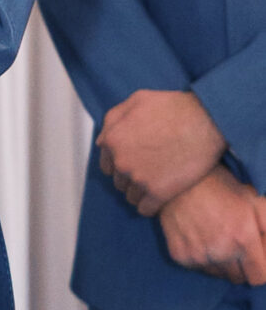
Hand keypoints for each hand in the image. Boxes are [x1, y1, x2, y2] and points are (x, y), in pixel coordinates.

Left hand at [98, 87, 226, 216]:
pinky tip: (160, 199)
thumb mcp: (137, 100)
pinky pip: (145, 209)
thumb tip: (103, 139)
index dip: (121, 165)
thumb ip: (114, 119)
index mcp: (113, 139)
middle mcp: (121, 161)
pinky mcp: (158, 193)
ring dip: (140, 193)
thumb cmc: (174, 108)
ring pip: (131, 196)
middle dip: (131, 179)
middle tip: (149, 173)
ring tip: (156, 185)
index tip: (135, 165)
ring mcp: (138, 178)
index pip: (107, 165)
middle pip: (119, 182)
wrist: (206, 122)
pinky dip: (150, 206)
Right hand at [159, 166, 265, 285]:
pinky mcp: (180, 255)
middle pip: (238, 278)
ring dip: (221, 264)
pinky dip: (202, 259)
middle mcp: (221, 251)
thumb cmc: (221, 187)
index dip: (260, 269)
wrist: (180, 179)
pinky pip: (198, 268)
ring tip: (217, 240)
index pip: (259, 278)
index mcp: (244, 238)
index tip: (255, 259)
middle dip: (241, 266)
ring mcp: (199, 255)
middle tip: (235, 246)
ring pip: (218, 275)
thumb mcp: (254, 201)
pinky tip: (200, 239)